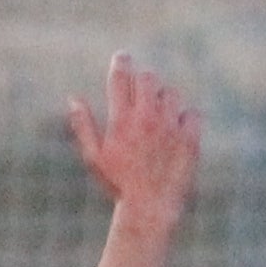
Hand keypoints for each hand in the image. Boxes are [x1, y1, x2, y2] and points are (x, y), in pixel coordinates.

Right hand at [66, 52, 198, 230]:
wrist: (149, 209)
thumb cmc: (118, 184)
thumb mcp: (94, 157)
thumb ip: (83, 125)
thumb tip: (73, 99)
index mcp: (121, 120)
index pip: (120, 77)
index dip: (121, 62)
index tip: (122, 57)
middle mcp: (147, 119)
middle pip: (148, 78)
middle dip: (143, 79)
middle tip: (142, 89)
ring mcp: (170, 128)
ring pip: (171, 94)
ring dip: (164, 99)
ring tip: (159, 114)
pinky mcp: (190, 139)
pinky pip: (192, 113)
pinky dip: (185, 117)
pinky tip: (177, 129)